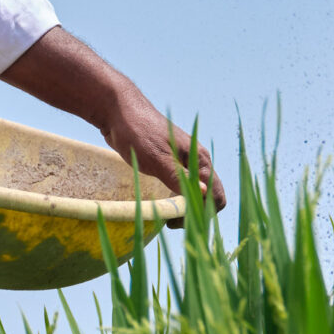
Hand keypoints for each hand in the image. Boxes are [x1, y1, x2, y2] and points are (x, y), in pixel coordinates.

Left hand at [0, 26, 225, 218]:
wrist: (117, 110)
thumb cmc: (137, 131)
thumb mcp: (156, 159)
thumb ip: (179, 178)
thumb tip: (204, 194)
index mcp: (199, 159)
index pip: (216, 196)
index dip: (203, 214)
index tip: (180, 222)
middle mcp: (196, 162)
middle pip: (206, 197)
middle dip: (192, 213)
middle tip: (169, 223)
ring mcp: (183, 163)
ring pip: (192, 193)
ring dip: (182, 207)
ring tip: (164, 218)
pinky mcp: (169, 164)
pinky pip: (179, 187)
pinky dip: (174, 199)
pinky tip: (160, 205)